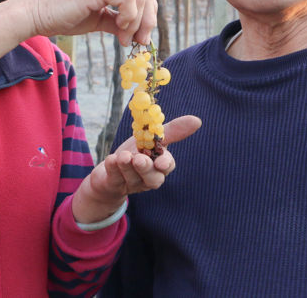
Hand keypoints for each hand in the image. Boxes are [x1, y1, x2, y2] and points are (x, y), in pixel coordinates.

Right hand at [25, 0, 156, 46]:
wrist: (34, 16)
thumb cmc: (62, 16)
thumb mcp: (98, 18)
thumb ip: (119, 21)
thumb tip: (140, 34)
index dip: (147, 11)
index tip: (140, 35)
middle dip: (148, 18)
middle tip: (140, 40)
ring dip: (138, 21)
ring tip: (124, 38)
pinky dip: (130, 16)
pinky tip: (119, 28)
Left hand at [71, 115, 201, 224]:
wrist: (109, 168)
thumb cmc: (135, 152)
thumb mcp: (151, 138)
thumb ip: (172, 131)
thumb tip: (197, 120)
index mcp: (158, 166)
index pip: (167, 167)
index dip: (165, 164)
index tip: (161, 161)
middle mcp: (147, 178)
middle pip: (152, 179)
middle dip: (146, 169)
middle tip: (139, 159)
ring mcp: (130, 183)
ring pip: (132, 179)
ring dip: (127, 167)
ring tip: (122, 156)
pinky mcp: (113, 185)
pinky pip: (114, 179)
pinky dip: (113, 168)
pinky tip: (111, 160)